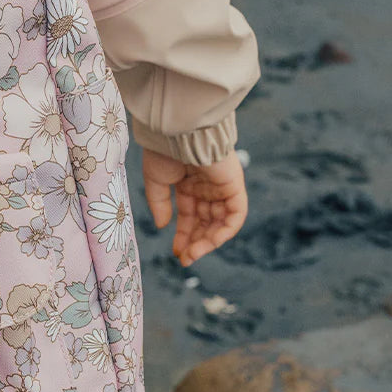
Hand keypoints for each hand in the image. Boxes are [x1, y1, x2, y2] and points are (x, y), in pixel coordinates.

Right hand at [142, 148, 247, 266]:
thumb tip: (163, 225)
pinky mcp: (234, 186)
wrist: (177, 132)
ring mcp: (221, 188)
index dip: (184, 235)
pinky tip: (209, 242)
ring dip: (208, 241)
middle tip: (185, 259)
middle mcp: (207, 188)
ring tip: (192, 254)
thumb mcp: (155, 181)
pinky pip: (235, 215)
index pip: (190, 216)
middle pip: (206, 222)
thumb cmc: (163, 151)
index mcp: (188, 184)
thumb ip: (160, 204)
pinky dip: (225, 231)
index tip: (176, 252)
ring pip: (220, 222)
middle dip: (195, 242)